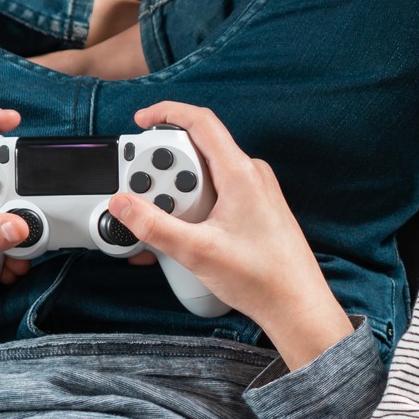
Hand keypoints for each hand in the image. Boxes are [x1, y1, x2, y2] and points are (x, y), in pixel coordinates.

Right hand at [106, 103, 351, 369]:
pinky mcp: (256, 209)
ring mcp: (256, 191)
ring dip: (178, 194)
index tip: (142, 119)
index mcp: (241, 173)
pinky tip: (184, 235)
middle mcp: (252, 175)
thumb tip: (122, 204)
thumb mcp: (196, 251)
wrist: (296, 305)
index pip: (202, 122)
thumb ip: (154, 225)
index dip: (167, 113)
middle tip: (145, 195)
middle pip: (197, 152)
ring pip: (205, 177)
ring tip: (167, 226)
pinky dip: (194, 207)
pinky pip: (217, 194)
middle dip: (165, 170)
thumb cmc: (262, 279)